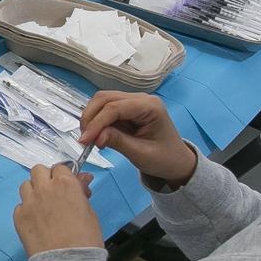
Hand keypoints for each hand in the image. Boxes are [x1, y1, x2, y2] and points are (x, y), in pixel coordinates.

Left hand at [14, 164, 103, 257]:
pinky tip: (37, 221)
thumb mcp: (89, 211)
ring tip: (43, 206)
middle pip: (38, 170)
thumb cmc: (85, 240)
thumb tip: (81, 180)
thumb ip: (80, 192)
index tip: (67, 184)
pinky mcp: (18, 217)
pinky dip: (27, 210)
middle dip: (46, 178)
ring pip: (25, 185)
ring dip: (34, 191)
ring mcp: (29, 202)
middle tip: (54, 192)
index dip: (63, 176)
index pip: (60, 167)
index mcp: (65, 184)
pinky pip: (20, 206)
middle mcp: (44, 189)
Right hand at [79, 91, 196, 186]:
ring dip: (91, 118)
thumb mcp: (141, 154)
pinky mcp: (127, 109)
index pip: (115, 107)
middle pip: (105, 98)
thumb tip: (94, 137)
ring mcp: (133, 102)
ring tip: (89, 139)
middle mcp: (141, 99)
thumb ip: (118, 142)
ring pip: (102, 101)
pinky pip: (105, 109)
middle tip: (84, 139)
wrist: (176, 162)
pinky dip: (97, 121)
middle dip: (91, 117)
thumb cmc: (164, 159)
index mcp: (150, 107)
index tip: (84, 140)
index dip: (97, 122)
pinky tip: (97, 136)